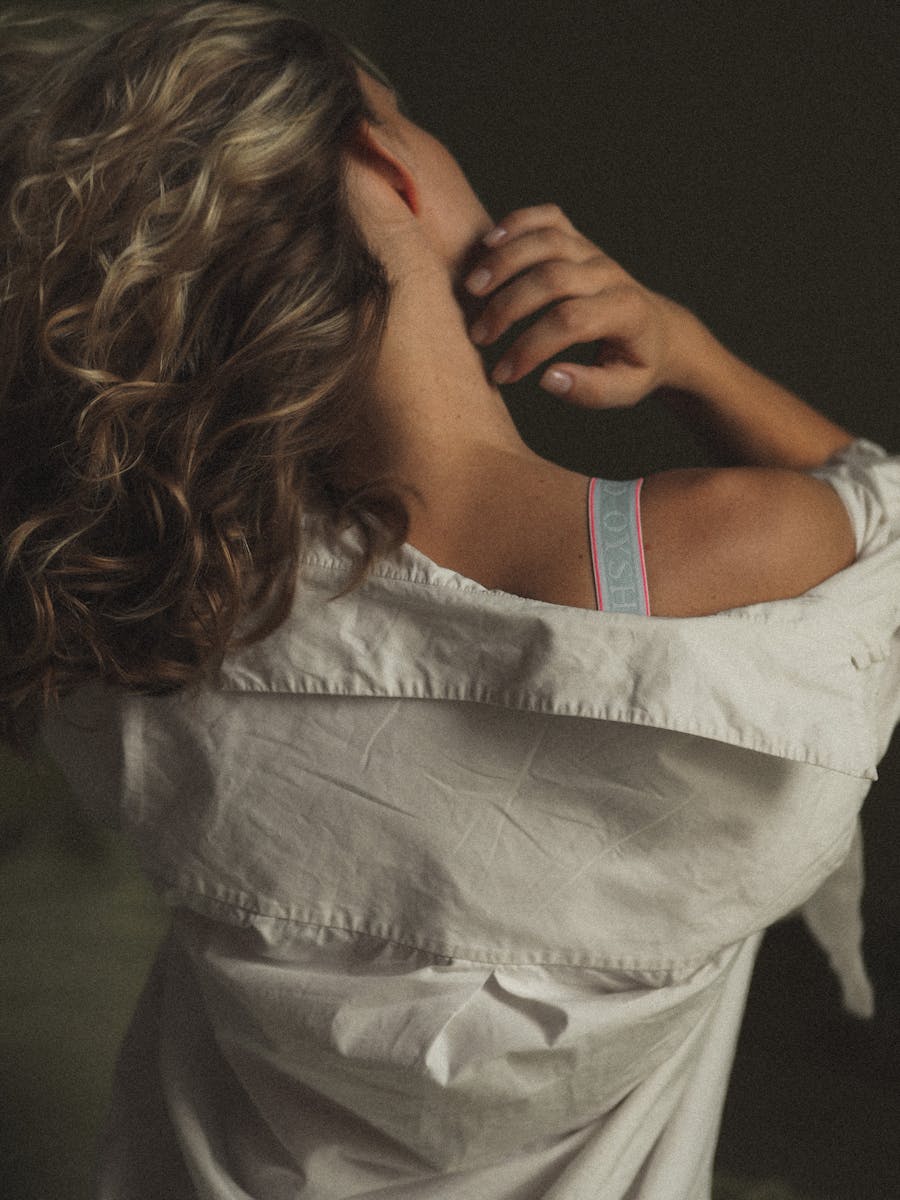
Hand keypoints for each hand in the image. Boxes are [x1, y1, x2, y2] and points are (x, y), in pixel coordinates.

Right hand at [464, 204, 693, 407]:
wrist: (659, 329)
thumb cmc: (636, 364)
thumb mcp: (625, 389)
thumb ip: (589, 390)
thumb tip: (548, 378)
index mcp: (626, 313)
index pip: (569, 322)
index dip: (530, 348)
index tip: (503, 375)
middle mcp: (610, 275)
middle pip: (552, 278)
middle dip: (508, 307)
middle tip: (479, 337)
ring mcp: (594, 252)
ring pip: (547, 241)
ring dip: (504, 261)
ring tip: (471, 289)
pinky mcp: (580, 241)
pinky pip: (549, 218)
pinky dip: (517, 222)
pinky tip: (487, 242)